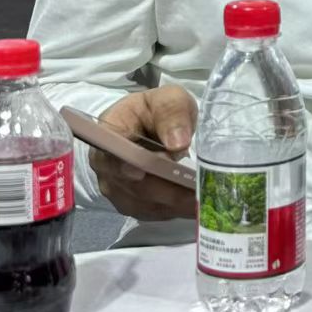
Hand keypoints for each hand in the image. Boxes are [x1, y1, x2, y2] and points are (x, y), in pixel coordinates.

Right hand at [90, 85, 197, 221]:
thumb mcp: (168, 99)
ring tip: (205, 199)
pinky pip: (153, 212)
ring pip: (146, 203)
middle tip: (198, 190)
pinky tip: (196, 205)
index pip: (111, 153)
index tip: (144, 170)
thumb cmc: (156, 111)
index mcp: (109, 133)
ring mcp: (117, 188)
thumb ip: (172, 113)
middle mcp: (106, 166)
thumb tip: (177, 143)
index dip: (126, 164)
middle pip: (135, 184)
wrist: (148, 126)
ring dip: (176, 203)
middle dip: (168, 188)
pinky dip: (175, 210)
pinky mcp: (132, 204)